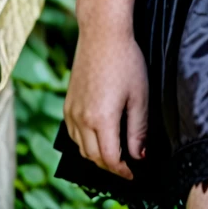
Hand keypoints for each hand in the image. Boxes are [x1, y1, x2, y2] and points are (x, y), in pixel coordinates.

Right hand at [63, 26, 148, 179]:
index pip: (110, 160)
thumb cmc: (126, 61)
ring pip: (81, 148)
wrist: (102, 35)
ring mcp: (71, 112)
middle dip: (111, 167)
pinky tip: (99, 137)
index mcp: (101, 120)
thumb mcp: (139, 96)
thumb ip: (138, 130)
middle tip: (128, 166)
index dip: (123, 171)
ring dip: (97, 156)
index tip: (134, 173)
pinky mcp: (68, 104)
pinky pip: (73, 134)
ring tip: (116, 154)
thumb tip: (139, 156)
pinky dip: (85, 143)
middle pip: (94, 158)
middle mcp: (82, 120)